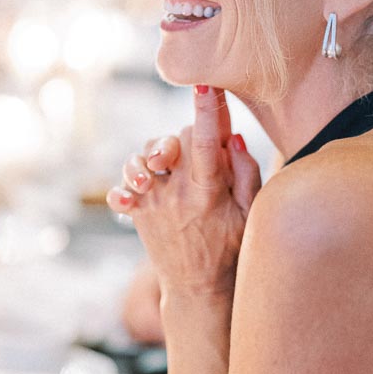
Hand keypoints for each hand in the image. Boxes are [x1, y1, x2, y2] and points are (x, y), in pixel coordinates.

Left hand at [106, 86, 261, 296]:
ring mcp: (153, 202)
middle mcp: (176, 194)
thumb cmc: (230, 248)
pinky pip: (122, 186)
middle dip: (187, 133)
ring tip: (163, 165)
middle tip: (199, 146)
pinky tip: (138, 185)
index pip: (206, 142)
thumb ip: (245, 172)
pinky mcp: (138, 211)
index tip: (205, 84)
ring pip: (143, 157)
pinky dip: (126, 181)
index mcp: (207, 191)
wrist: (197, 290)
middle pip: (174, 141)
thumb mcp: (250, 214)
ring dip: (153, 153)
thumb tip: (232, 136)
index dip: (207, 111)